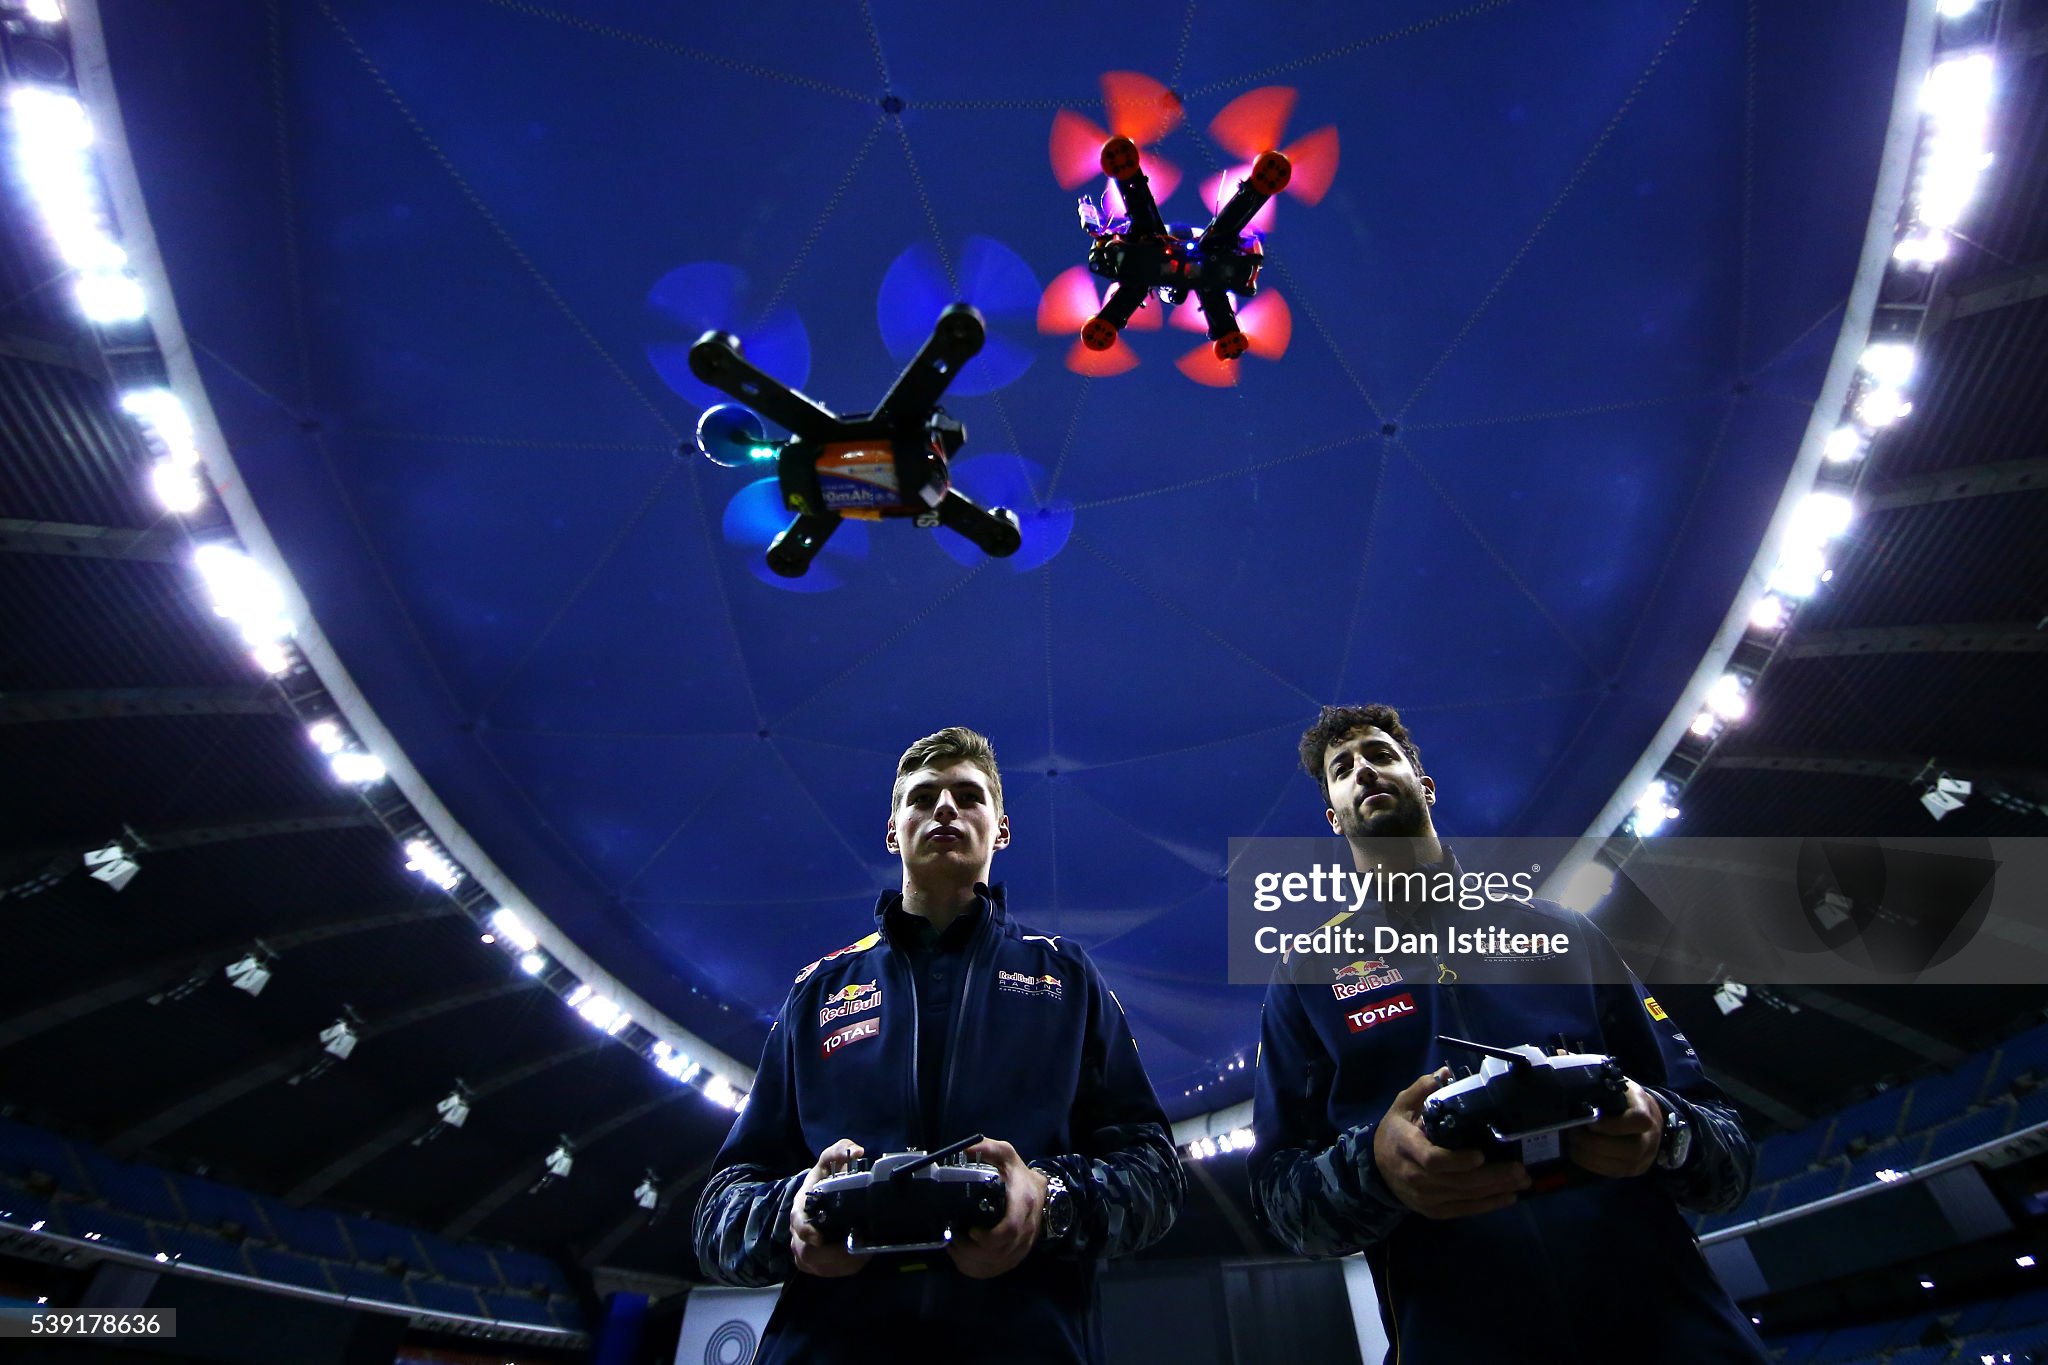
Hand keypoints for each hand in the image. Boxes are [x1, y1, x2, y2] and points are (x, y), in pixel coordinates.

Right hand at [789, 1138, 867, 1276]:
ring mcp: (803, 1251)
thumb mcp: (828, 1163)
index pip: (798, 1224)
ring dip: (842, 1264)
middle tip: (856, 1250)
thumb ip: (839, 1151)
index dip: (806, 1233)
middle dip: (834, 1256)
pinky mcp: (813, 1264)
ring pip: (822, 1267)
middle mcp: (798, 1234)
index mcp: (800, 1210)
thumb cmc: (824, 1180)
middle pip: (810, 1255)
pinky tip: (858, 1259)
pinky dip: (844, 1268)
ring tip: (861, 1254)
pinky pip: (829, 1272)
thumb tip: (856, 1152)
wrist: (819, 1199)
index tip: (820, 1239)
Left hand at [948, 1137, 1047, 1279]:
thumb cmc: (1018, 1174)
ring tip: (955, 1247)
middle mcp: (1027, 1229)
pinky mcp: (1018, 1255)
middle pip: (1000, 1252)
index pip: (1009, 1229)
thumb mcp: (1005, 1155)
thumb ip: (988, 1148)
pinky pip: (997, 1270)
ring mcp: (1023, 1245)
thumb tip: (966, 1148)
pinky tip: (963, 1258)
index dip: (989, 1237)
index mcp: (1023, 1204)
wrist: (1040, 1190)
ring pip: (998, 1265)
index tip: (971, 1230)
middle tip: (954, 1239)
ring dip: (972, 1261)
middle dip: (973, 1251)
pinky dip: (977, 1269)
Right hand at [1371, 1069, 1530, 1219]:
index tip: (1481, 1155)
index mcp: (1407, 1148)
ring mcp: (1425, 1198)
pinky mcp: (1434, 1211)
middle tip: (1520, 1169)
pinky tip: (1508, 1197)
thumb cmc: (1395, 1132)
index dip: (1458, 1162)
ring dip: (1496, 1191)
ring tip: (1523, 1181)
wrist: (1376, 1168)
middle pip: (1457, 1182)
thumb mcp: (1402, 1106)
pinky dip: (1487, 1205)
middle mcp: (1416, 1177)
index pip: (1433, 1160)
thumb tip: (1445, 1073)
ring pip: (1464, 1198)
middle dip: (1491, 1177)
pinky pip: (1463, 1210)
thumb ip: (1422, 1090)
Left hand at [1566, 1079, 1662, 1178]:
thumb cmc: (1625, 1098)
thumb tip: (1572, 1091)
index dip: (1614, 1125)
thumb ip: (1601, 1090)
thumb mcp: (1617, 1086)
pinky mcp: (1635, 1169)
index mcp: (1645, 1110)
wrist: (1649, 1115)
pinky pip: (1615, 1173)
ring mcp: (1645, 1156)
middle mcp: (1650, 1137)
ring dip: (1591, 1158)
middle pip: (1631, 1149)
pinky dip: (1593, 1166)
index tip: (1590, 1123)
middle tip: (1573, 1135)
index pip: (1639, 1120)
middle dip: (1596, 1145)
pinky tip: (1579, 1155)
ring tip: (1572, 1146)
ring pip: (1622, 1166)